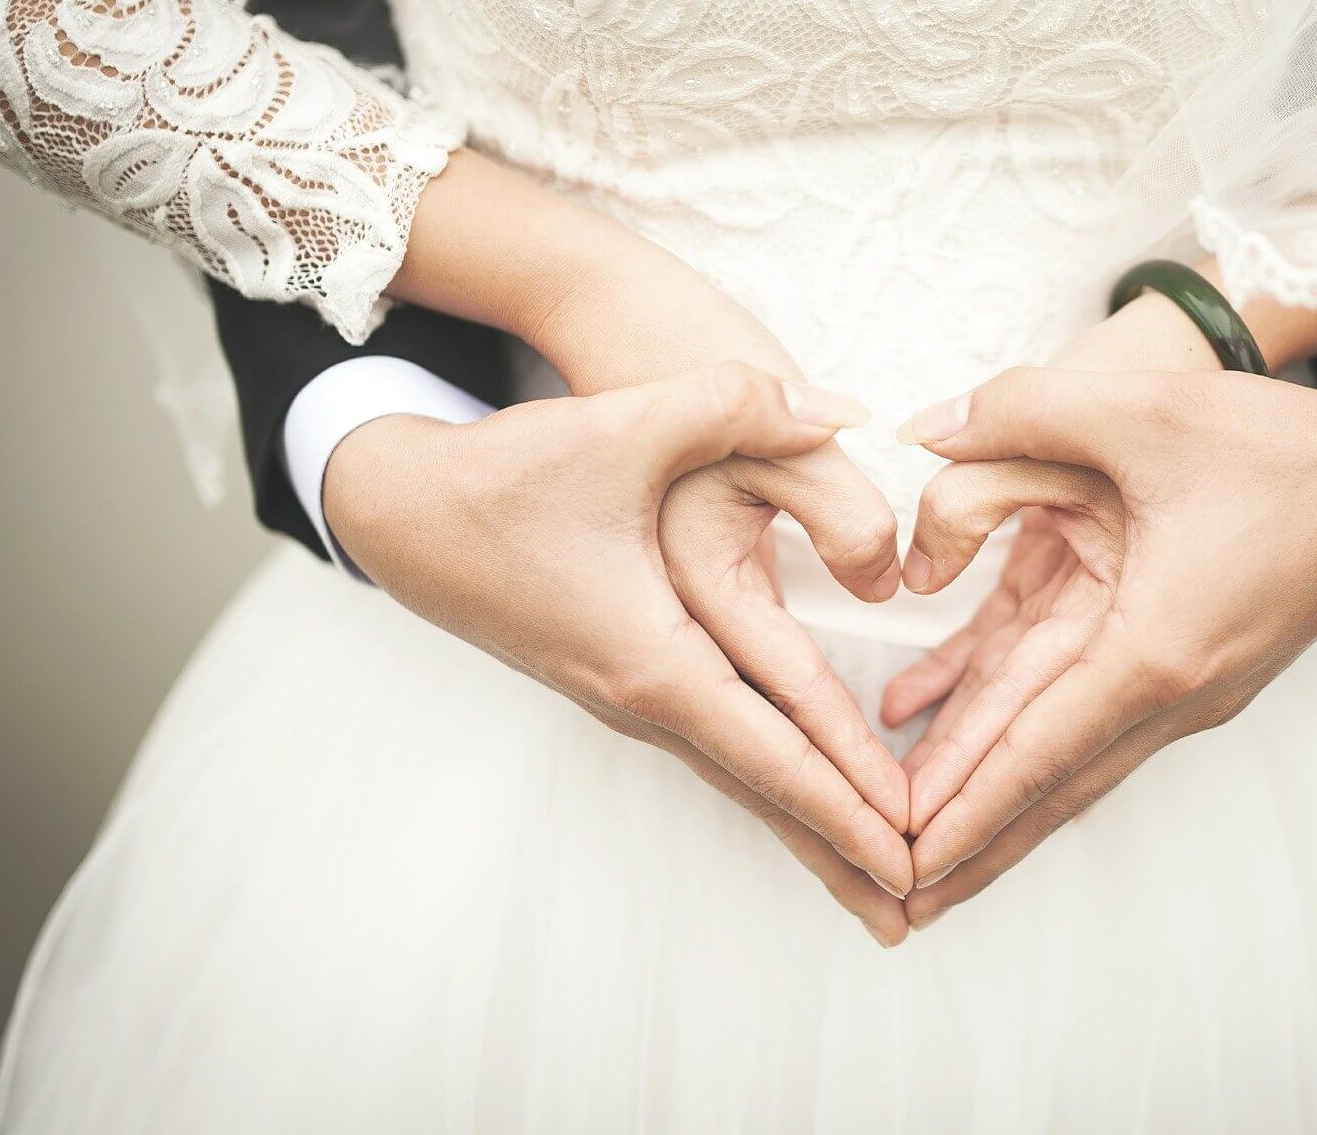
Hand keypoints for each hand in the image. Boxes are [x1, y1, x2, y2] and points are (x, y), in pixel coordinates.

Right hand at [324, 363, 914, 942]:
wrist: (402, 512)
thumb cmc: (506, 476)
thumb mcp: (623, 425)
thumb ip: (737, 405)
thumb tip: (844, 410)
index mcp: (652, 658)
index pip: (771, 751)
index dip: (847, 802)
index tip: (910, 855)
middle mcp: (640, 697)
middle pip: (761, 790)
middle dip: (839, 849)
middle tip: (915, 911)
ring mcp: (626, 696)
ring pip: (738, 774)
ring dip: (807, 824)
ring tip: (870, 876)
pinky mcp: (620, 677)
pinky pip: (715, 746)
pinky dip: (769, 781)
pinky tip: (800, 795)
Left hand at [890, 365, 1316, 927]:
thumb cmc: (1276, 448)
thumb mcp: (1142, 408)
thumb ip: (1020, 410)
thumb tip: (921, 431)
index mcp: (1155, 648)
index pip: (1036, 751)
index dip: (963, 808)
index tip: (905, 864)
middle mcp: (1170, 692)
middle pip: (1048, 785)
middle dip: (970, 842)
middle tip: (894, 897)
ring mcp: (1182, 690)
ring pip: (1065, 761)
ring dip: (993, 804)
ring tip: (926, 853)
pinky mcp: (1182, 667)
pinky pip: (1084, 714)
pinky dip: (1020, 732)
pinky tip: (947, 720)